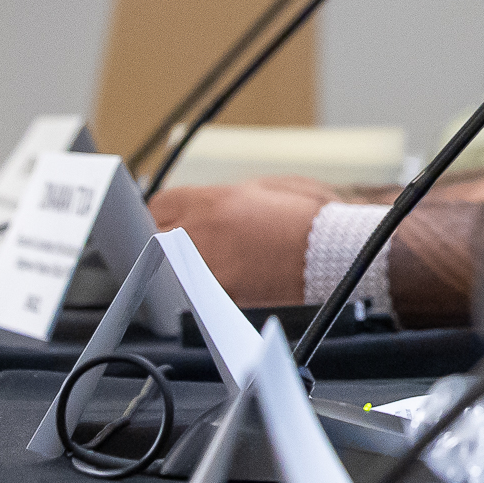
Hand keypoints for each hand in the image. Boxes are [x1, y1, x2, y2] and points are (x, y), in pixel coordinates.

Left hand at [147, 176, 333, 305]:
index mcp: (210, 202)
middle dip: (164, 237)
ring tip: (201, 263)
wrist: (330, 254)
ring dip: (177, 264)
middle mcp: (199, 233)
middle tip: (181, 240)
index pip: (158, 205)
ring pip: (167, 267)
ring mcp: (205, 267)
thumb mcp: (267, 187)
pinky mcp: (218, 295)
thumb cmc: (308, 218)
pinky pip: (193, 291)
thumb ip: (227, 193)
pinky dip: (200, 287)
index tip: (171, 217)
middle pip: (153, 236)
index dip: (164, 212)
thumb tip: (207, 202)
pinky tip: (219, 281)